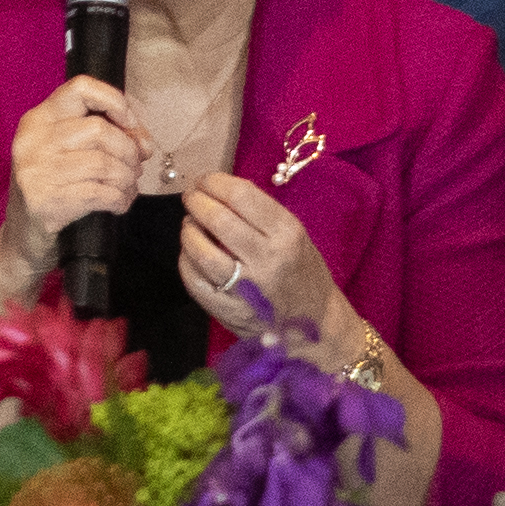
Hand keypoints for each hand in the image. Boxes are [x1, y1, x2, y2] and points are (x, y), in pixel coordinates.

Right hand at [3, 75, 147, 253]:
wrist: (23, 240)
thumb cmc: (53, 191)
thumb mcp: (68, 154)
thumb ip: (104, 138)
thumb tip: (143, 141)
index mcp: (38, 121)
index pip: (80, 88)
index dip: (114, 101)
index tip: (130, 123)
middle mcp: (32, 141)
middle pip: (99, 129)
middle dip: (128, 150)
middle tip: (135, 168)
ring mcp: (35, 171)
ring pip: (103, 163)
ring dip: (126, 179)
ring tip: (128, 188)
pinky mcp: (45, 201)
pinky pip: (99, 193)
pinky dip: (119, 199)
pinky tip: (118, 205)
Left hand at [170, 169, 329, 340]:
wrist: (318, 324)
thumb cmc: (304, 272)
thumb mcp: (295, 236)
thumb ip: (260, 214)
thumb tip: (218, 189)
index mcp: (287, 234)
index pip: (241, 195)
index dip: (214, 182)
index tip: (204, 181)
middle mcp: (268, 259)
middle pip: (218, 219)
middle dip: (196, 201)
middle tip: (191, 197)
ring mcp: (248, 289)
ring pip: (201, 252)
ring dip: (188, 231)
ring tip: (190, 224)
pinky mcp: (231, 312)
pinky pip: (196, 283)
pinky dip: (186, 263)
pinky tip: (190, 254)